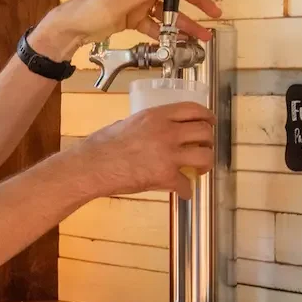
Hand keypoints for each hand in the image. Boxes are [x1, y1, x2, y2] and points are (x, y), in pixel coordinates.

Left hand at [29, 0, 222, 60]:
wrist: (71, 28)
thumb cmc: (89, 9)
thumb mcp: (119, 0)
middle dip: (194, 1)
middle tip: (213, 12)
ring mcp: (137, 5)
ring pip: (167, 13)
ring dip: (184, 24)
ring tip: (202, 36)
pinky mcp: (133, 20)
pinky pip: (155, 26)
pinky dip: (166, 34)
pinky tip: (179, 42)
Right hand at [78, 101, 215, 199]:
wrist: (92, 166)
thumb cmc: (101, 145)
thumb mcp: (126, 123)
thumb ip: (145, 124)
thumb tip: (151, 130)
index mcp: (157, 116)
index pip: (193, 109)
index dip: (207, 116)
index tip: (209, 122)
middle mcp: (167, 132)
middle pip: (204, 132)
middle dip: (208, 141)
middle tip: (204, 147)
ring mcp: (168, 154)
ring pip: (204, 157)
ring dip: (205, 164)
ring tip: (198, 169)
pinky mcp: (165, 176)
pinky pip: (186, 184)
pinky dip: (186, 190)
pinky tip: (182, 192)